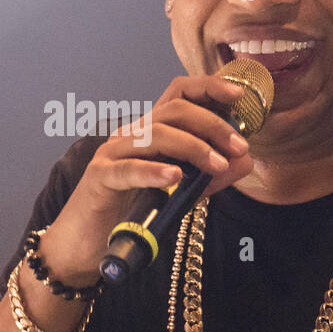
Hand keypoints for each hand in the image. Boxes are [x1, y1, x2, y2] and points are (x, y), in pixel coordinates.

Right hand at [39, 74, 254, 281]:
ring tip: (217, 166)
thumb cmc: (132, 214)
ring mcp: (113, 153)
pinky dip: (154, 170)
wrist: (87, 243)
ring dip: (193, 147)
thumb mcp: (181, 193)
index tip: (239, 96)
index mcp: (151, 132)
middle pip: (174, 110)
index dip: (209, 88)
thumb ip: (211, 176)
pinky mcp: (99, 178)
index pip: (180, 94)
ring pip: (156, 135)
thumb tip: (245, 160)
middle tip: (238, 147)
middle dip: (212, 124)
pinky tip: (175, 177)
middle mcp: (132, 134)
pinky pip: (128, 169)